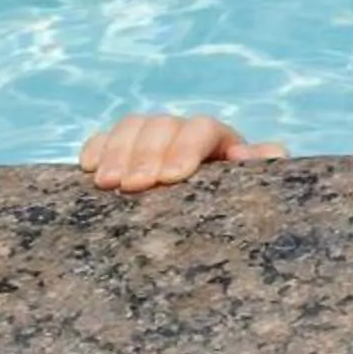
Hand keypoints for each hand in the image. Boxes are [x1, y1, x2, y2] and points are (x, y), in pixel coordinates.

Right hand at [77, 113, 285, 193]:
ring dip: (117, 152)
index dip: (185, 147)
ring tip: (107, 184)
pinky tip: (87, 169)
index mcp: (220, 140)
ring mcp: (152, 141)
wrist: (219, 228)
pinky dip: (95, 147)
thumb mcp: (260, 192)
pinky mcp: (123, 155)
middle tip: (132, 187)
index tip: (170, 178)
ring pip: (132, 127)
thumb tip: (243, 152)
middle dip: (145, 154)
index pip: (202, 128)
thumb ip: (265, 168)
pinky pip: (105, 138)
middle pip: (162, 125)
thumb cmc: (242, 210)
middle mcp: (183, 134)